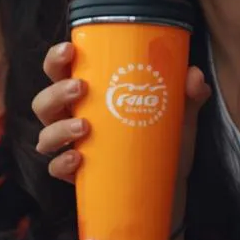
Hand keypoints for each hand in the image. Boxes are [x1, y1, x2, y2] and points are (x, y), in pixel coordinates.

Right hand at [32, 41, 209, 215]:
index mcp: (92, 96)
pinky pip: (56, 169)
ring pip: (44, 135)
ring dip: (58, 128)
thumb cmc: (164, 143)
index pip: (61, 71)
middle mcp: (74, 118)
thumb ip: (188, 94)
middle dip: (56, 91)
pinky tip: (78, 158)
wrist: (169, 191)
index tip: (69, 49)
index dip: (56, 59)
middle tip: (80, 88)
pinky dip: (62, 162)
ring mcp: (73, 148)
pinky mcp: (78, 177)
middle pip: (45, 102)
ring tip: (84, 127)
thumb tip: (194, 76)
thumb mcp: (179, 116)